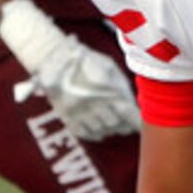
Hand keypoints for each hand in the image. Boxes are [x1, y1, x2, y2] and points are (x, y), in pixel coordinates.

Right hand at [0, 0, 140, 141]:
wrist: (54, 57)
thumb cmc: (87, 60)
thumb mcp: (108, 66)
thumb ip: (121, 86)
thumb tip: (132, 107)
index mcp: (105, 85)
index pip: (126, 111)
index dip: (134, 121)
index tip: (138, 125)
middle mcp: (91, 100)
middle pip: (114, 123)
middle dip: (122, 125)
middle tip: (126, 125)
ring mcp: (78, 109)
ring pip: (100, 130)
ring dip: (109, 129)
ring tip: (113, 126)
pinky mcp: (67, 115)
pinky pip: (85, 132)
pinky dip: (95, 134)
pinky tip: (100, 130)